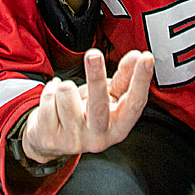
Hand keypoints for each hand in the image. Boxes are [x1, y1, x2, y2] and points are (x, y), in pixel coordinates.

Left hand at [22, 48, 153, 161]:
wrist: (53, 139)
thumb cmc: (86, 114)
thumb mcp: (108, 98)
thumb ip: (124, 78)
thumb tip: (137, 56)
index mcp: (118, 127)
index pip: (134, 103)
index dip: (142, 80)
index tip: (146, 57)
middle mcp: (98, 137)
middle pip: (99, 104)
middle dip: (96, 76)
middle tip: (94, 54)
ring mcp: (73, 140)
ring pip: (66, 94)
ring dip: (65, 86)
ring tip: (68, 94)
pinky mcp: (51, 138)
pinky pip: (48, 99)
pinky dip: (49, 91)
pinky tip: (54, 101)